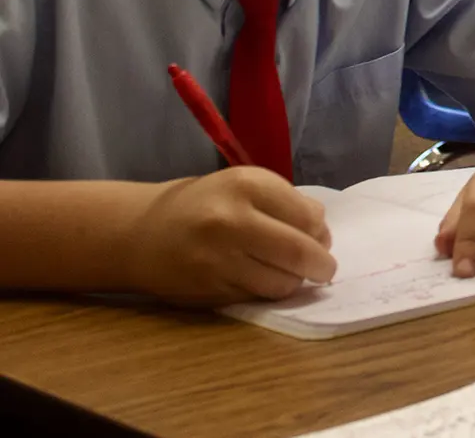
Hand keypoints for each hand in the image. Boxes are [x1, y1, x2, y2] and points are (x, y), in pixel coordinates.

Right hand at [125, 168, 336, 305]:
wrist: (141, 234)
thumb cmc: (204, 204)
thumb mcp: (246, 185)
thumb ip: (287, 204)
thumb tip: (323, 236)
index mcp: (246, 186)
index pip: (308, 217)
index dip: (322, 232)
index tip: (321, 238)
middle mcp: (231, 222)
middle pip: (299, 252)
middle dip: (322, 265)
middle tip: (325, 269)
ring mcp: (218, 260)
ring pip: (281, 283)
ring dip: (295, 281)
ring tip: (290, 273)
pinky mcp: (209, 291)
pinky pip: (257, 297)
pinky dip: (268, 291)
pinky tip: (262, 279)